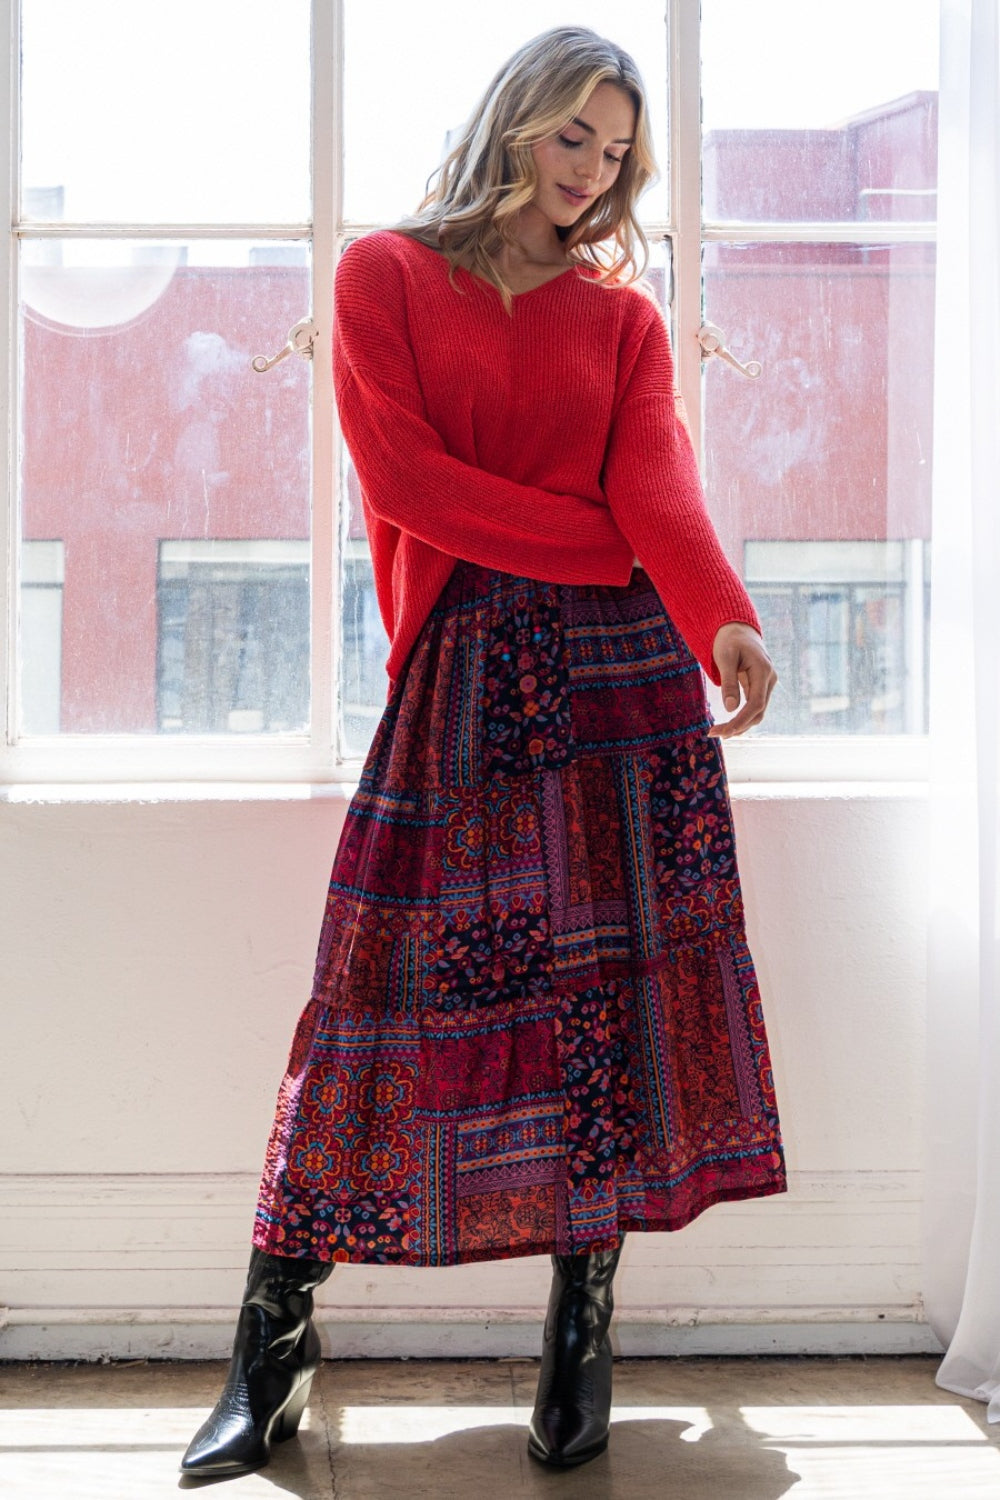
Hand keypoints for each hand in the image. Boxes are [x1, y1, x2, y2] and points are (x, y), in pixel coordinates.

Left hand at [708, 622, 777, 738]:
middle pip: (758, 712)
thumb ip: (729, 682)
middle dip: (738, 726)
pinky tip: (728, 726)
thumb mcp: (725, 658)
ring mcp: (767, 684)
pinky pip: (753, 707)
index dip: (741, 720)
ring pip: (757, 712)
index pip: (756, 704)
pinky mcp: (760, 687)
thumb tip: (730, 708)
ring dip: (740, 725)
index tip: (724, 731)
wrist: (738, 630)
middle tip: (713, 733)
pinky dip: (742, 718)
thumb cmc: (729, 640)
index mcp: (763, 671)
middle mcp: (769, 680)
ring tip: (718, 732)